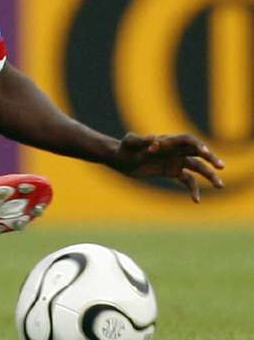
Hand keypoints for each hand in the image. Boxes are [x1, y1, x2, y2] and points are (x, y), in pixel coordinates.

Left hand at [109, 132, 224, 201]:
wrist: (119, 159)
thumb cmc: (123, 148)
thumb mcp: (129, 143)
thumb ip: (140, 141)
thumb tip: (153, 139)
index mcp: (167, 141)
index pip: (187, 140)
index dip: (197, 144)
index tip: (204, 152)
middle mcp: (174, 150)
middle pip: (198, 153)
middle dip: (210, 158)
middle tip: (221, 166)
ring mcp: (175, 161)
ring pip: (197, 167)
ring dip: (209, 176)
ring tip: (220, 186)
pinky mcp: (172, 171)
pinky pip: (187, 180)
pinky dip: (193, 189)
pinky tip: (196, 200)